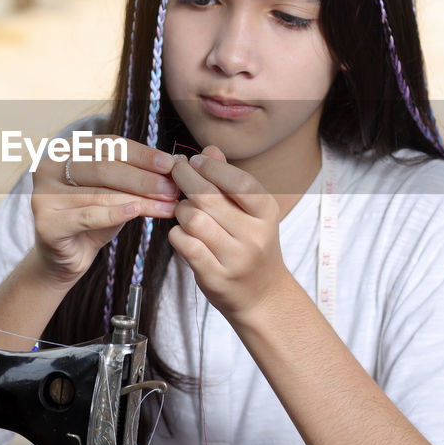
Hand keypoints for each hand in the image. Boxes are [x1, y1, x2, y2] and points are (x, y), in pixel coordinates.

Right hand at [30, 136, 178, 286]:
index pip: (109, 145)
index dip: (142, 154)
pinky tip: (137, 211)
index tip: (170, 164)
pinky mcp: (46, 223)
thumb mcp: (115, 191)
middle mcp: (48, 167)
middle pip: (105, 168)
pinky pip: (88, 216)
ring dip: (140, 198)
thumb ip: (136, 175)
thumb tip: (175, 162)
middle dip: (144, 178)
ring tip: (168, 205)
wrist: (66, 258)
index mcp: (64, 150)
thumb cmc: (93, 218)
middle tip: (173, 188)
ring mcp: (42, 195)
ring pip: (100, 193)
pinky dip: (115, 213)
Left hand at [167, 145, 287, 317]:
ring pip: (194, 220)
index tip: (195, 159)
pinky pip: (185, 245)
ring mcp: (236, 258)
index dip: (213, 167)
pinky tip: (182, 232)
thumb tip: (209, 149)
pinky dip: (177, 234)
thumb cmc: (251, 244)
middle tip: (176, 171)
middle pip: (210, 198)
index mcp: (267, 213)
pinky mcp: (216, 277)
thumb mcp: (251, 211)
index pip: (240, 182)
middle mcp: (255, 235)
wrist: (262, 295)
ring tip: (183, 208)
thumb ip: (229, 180)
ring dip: (181, 209)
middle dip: (186, 179)